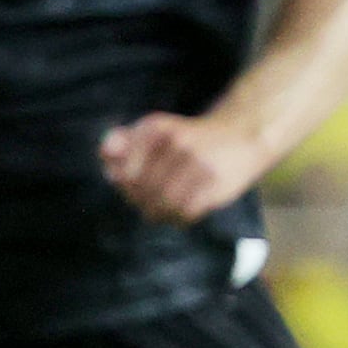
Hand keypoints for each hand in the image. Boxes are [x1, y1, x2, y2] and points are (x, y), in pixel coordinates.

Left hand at [100, 111, 272, 223]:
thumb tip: (106, 153)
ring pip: (162, 205)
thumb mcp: (155, 130)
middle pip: (141, 191)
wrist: (242, 135)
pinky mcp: (215, 184)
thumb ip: (124, 141)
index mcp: (156, 127)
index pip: (123, 173)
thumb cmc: (189, 138)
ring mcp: (198, 165)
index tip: (131, 184)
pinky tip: (179, 213)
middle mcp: (177, 143)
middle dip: (140, 201)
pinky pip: (185, 214)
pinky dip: (178, 219)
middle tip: (146, 202)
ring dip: (158, 213)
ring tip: (160, 211)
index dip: (123, 185)